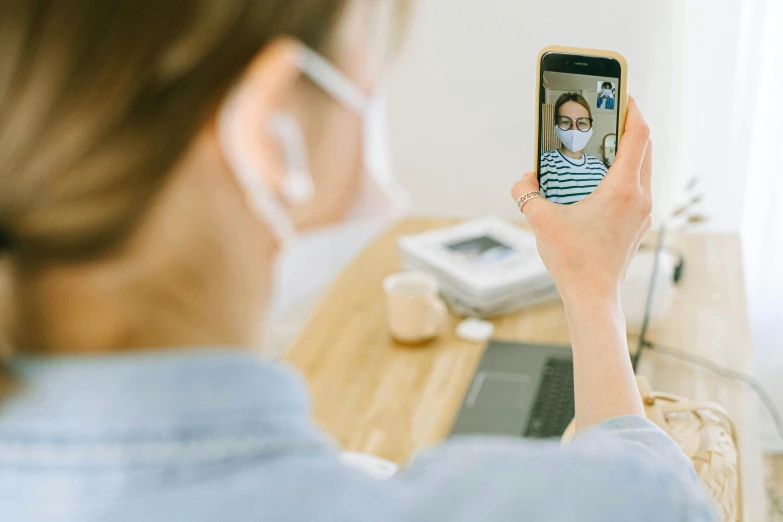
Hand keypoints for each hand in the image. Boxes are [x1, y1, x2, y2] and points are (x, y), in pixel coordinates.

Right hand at [511, 96, 651, 305]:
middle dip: (626, 128)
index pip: (638, 135)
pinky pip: (636, 188)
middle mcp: (640, 197)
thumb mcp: (540, 220)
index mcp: (622, 189)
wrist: (593, 298)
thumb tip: (524, 178)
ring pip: (642, 169)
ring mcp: (643, 213)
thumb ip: (525, 192)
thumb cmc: (573, 261)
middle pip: (643, 148)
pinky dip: (622, 176)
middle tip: (606, 116)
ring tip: (600, 147)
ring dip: (625, 153)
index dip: (631, 108)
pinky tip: (597, 182)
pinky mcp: (638, 225)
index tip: (622, 93)